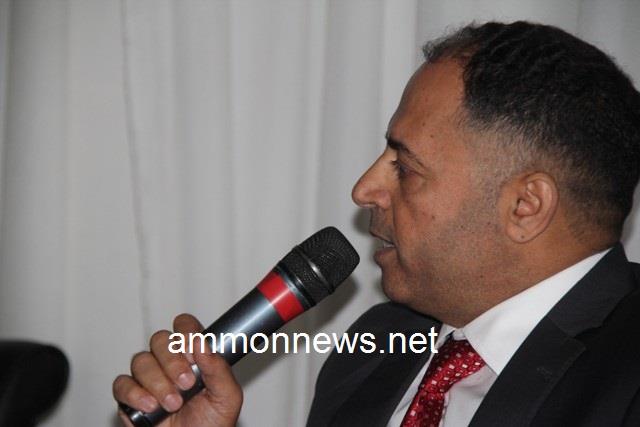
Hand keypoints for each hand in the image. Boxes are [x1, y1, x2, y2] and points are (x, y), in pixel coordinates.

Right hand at [113, 314, 242, 426]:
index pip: (184, 326)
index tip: (194, 349)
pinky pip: (122, 384)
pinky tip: (151, 406)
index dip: (187, 332)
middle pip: (160, 339)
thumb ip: (219, 368)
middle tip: (186, 383)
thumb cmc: (212, 423)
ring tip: (173, 404)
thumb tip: (203, 344)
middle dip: (172, 361)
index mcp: (194, 356)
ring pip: (141, 361)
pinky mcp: (130, 397)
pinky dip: (134, 394)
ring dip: (158, 383)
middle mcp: (169, 363)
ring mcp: (148, 378)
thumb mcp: (227, 396)